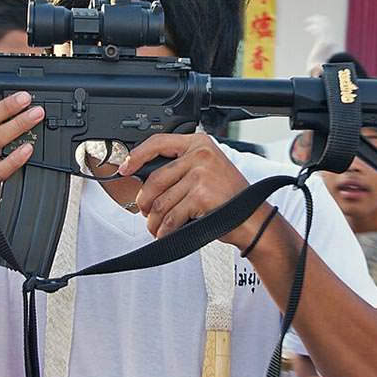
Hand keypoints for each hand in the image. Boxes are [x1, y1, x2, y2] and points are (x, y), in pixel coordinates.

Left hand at [119, 133, 255, 246]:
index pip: (158, 142)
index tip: (125, 168)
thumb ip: (181, 167)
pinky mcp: (201, 195)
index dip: (137, 156)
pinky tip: (166, 234)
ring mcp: (201, 174)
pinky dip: (165, 230)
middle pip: (155, 179)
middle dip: (144, 202)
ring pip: (161, 202)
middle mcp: (200, 155)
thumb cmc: (229, 197)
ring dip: (154, 221)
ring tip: (156, 228)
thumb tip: (143, 176)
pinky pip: (172, 216)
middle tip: (145, 212)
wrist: (252, 218)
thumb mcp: (207, 170)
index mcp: (198, 143)